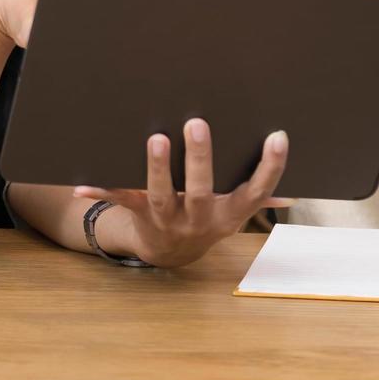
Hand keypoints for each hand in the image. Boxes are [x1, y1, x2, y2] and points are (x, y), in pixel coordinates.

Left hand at [73, 118, 290, 268]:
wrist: (171, 256)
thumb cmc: (206, 218)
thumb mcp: (236, 211)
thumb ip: (258, 193)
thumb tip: (297, 187)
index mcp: (231, 214)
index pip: (256, 191)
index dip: (270, 166)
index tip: (277, 136)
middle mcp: (201, 219)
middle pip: (203, 190)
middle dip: (199, 159)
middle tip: (196, 124)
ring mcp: (169, 220)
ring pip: (162, 195)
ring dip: (157, 168)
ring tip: (155, 138)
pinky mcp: (141, 216)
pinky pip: (122, 201)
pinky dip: (102, 191)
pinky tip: (81, 185)